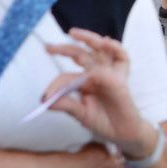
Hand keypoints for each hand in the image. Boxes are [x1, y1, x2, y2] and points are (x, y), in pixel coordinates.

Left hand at [43, 29, 151, 155]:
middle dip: (64, 48)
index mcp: (86, 82)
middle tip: (48, 47)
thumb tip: (45, 100)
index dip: (56, 84)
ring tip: (74, 33)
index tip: (46, 96)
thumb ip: (66, 105)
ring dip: (89, 38)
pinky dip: (115, 48)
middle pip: (81, 54)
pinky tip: (106, 41)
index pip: (68, 76)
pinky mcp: (120, 78)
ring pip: (100, 49)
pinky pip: (121, 58)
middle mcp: (97, 74)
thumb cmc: (102, 122)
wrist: (121, 134)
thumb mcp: (80, 114)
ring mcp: (110, 74)